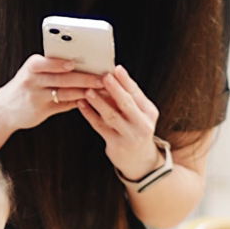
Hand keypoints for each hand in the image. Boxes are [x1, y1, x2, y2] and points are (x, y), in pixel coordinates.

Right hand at [0, 54, 106, 132]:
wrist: (5, 108)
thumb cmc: (25, 86)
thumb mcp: (33, 70)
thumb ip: (52, 65)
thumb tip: (81, 61)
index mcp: (33, 65)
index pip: (52, 61)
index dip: (67, 63)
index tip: (85, 61)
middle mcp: (33, 80)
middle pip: (64, 77)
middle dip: (86, 77)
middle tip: (103, 77)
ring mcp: (37, 96)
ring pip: (66, 92)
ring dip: (86, 91)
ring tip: (102, 89)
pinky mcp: (42, 110)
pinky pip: (64, 105)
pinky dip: (79, 102)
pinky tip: (91, 100)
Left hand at [79, 65, 162, 179]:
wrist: (138, 160)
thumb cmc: (135, 129)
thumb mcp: (139, 114)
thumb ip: (128, 98)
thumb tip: (111, 75)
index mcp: (149, 112)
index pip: (136, 93)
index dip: (126, 81)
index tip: (116, 68)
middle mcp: (142, 124)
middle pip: (127, 104)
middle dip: (115, 89)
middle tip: (104, 76)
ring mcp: (129, 135)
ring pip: (111, 116)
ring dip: (99, 102)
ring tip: (87, 91)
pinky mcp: (116, 144)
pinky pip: (100, 127)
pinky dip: (89, 115)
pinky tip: (80, 105)